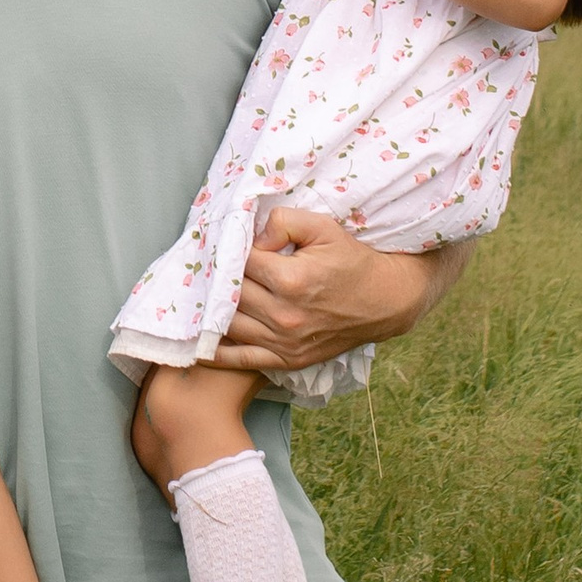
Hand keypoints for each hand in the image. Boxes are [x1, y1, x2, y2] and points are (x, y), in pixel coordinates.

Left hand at [215, 208, 467, 370]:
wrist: (383, 300)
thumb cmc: (351, 259)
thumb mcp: (322, 227)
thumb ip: (283, 221)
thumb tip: (252, 237)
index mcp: (291, 280)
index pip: (240, 262)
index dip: (231, 250)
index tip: (225, 244)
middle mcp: (285, 315)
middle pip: (230, 294)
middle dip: (217, 279)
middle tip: (206, 268)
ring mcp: (285, 342)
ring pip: (229, 326)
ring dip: (210, 312)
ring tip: (197, 298)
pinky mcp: (288, 360)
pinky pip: (242, 359)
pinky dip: (216, 353)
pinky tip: (198, 343)